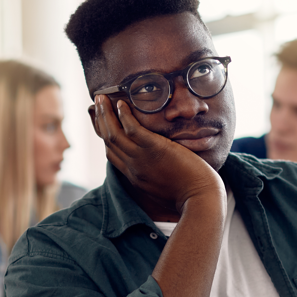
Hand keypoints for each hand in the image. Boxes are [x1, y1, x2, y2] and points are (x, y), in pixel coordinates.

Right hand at [90, 95, 222, 214]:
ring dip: (105, 114)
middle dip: (99, 120)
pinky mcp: (155, 150)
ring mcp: (142, 159)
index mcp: (135, 176)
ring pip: (114, 135)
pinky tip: (122, 104)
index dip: (103, 135)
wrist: (200, 199)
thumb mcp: (165, 187)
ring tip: (102, 96)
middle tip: (95, 102)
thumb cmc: (190, 195)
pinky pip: (133, 130)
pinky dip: (124, 116)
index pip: (112, 153)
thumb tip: (160, 167)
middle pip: (108, 142)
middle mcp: (133, 167)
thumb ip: (157, 176)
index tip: (99, 120)